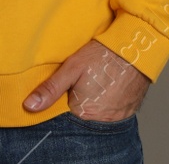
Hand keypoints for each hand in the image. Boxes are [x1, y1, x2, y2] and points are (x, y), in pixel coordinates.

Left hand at [24, 39, 149, 119]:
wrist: (140, 47)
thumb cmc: (105, 55)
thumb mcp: (73, 67)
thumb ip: (51, 88)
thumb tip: (29, 106)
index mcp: (84, 112)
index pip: (64, 117)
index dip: (61, 104)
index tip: (63, 92)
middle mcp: (101, 121)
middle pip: (81, 118)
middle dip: (77, 104)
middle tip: (81, 85)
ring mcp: (117, 118)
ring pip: (97, 116)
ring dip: (94, 105)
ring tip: (95, 85)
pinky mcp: (129, 112)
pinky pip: (113, 113)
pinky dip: (108, 104)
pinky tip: (107, 88)